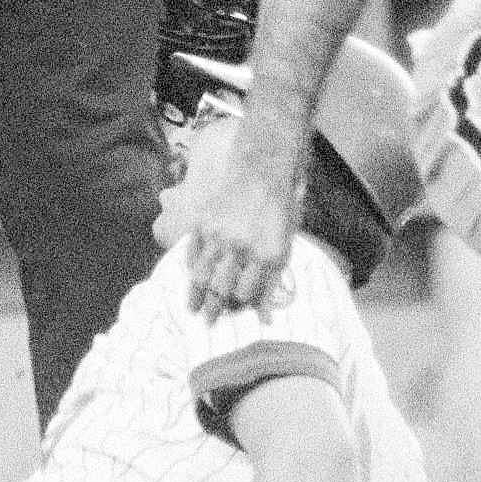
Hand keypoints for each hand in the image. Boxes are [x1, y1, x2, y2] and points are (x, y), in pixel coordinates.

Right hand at [182, 156, 299, 317]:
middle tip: (208, 323)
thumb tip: (268, 300)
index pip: (249, 294)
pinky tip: (191, 276)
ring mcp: (219, 235)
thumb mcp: (289, 235)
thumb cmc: (284, 196)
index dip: (243, 306)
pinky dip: (191, 266)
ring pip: (203, 275)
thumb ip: (276, 268)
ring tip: (192, 309)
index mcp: (268, 254)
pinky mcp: (203, 221)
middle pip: (223, 289)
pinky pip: (193, 251)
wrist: (264, 159)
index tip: (238, 312)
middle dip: (215, 309)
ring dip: (196, 294)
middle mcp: (242, 249)